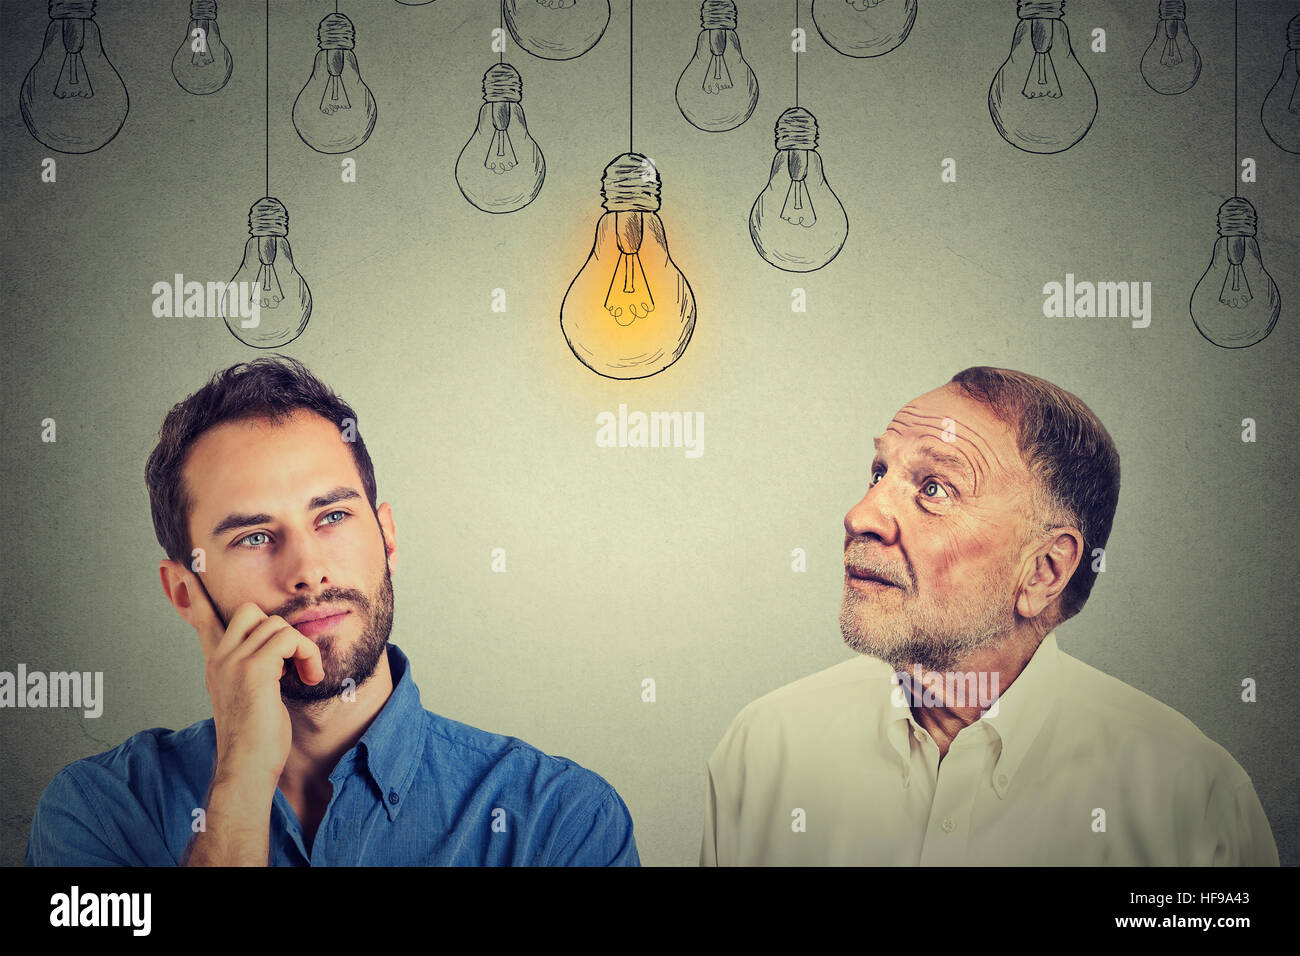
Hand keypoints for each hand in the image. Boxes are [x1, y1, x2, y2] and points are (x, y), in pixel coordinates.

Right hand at [184, 570, 324, 790]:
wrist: (248, 767)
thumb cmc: (257, 739)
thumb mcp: (252, 696)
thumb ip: (256, 670)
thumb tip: (277, 658)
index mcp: (216, 663)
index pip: (201, 617)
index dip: (192, 591)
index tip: (178, 565)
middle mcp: (219, 658)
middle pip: (249, 610)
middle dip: (279, 629)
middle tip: (294, 662)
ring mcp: (233, 662)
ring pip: (276, 624)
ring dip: (300, 648)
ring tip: (304, 676)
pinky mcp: (253, 669)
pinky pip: (290, 639)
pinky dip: (307, 656)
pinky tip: (308, 679)